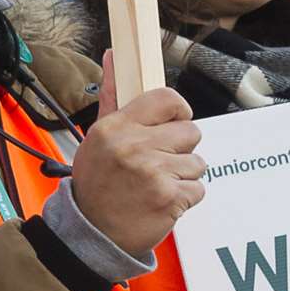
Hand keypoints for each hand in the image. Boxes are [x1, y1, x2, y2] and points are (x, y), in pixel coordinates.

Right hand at [70, 53, 205, 258]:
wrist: (90, 234)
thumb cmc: (96, 184)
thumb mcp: (96, 138)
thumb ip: (112, 97)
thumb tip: (114, 55)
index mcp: (116, 127)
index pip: (167, 99)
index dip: (178, 111)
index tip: (173, 124)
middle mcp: (135, 146)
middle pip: (190, 131)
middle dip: (180, 148)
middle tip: (159, 163)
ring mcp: (154, 173)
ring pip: (197, 162)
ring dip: (183, 175)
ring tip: (157, 185)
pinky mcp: (170, 198)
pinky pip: (198, 188)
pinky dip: (185, 198)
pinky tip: (162, 201)